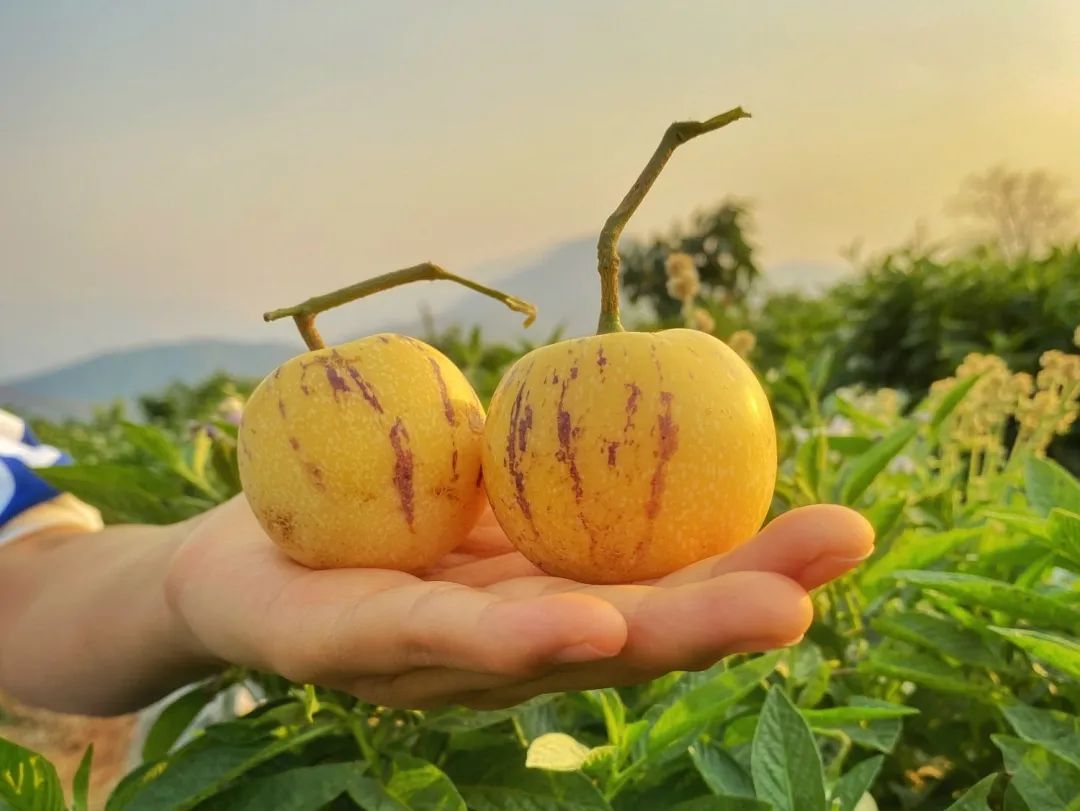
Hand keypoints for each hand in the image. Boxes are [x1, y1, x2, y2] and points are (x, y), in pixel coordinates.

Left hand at [165, 496, 872, 709]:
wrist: (229, 560)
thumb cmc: (371, 521)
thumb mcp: (475, 486)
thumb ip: (547, 473)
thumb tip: (641, 401)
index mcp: (539, 606)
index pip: (657, 592)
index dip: (747, 567)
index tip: (839, 530)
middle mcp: (501, 653)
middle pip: (634, 634)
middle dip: (740, 603)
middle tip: (841, 555)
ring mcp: (429, 666)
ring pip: (560, 649)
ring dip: (667, 633)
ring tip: (766, 610)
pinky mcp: (343, 648)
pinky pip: (435, 633)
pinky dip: (517, 636)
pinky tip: (588, 623)